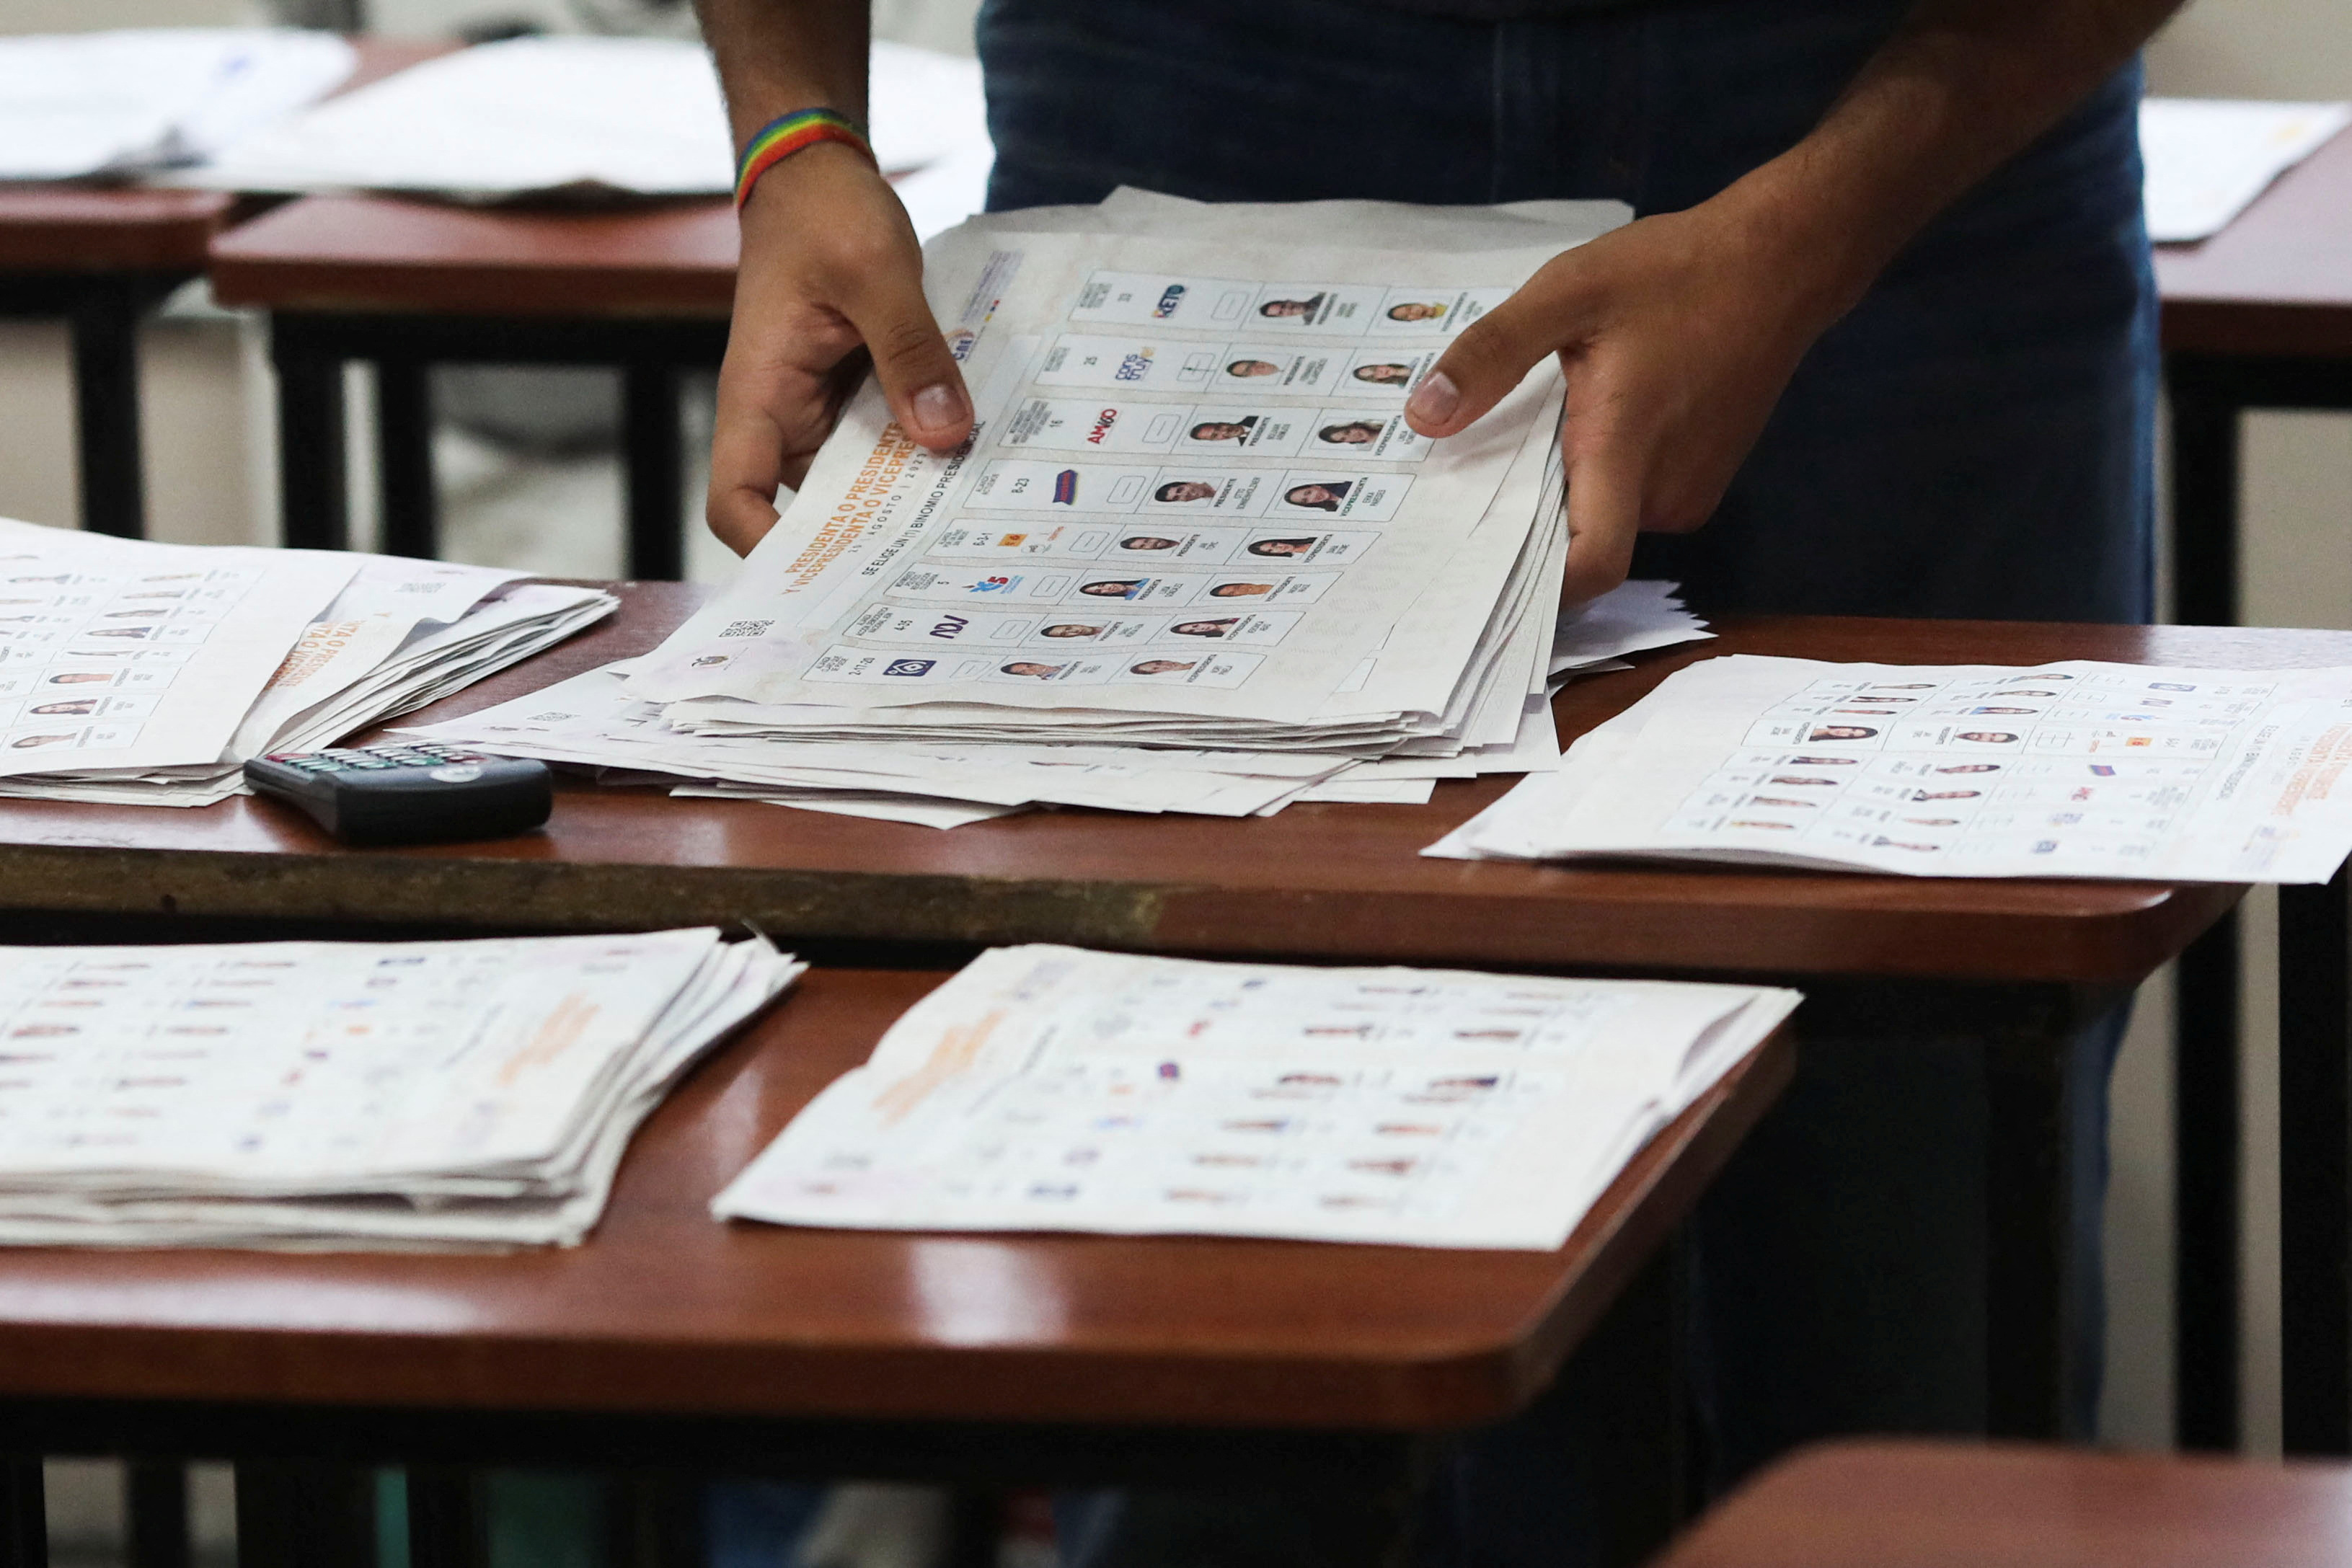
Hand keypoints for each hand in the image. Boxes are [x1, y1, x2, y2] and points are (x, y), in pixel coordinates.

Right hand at [706, 144, 973, 553]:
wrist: (820, 175)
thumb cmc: (826, 214)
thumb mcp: (875, 271)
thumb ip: (909, 351)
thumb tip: (943, 435)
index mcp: (758, 396)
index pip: (735, 500)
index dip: (770, 550)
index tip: (836, 575)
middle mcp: (784, 417)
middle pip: (811, 510)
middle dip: (867, 541)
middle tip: (937, 569)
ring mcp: (822, 411)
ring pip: (860, 482)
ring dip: (908, 498)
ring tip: (969, 531)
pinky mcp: (858, 397)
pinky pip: (889, 442)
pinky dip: (924, 454)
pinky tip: (975, 467)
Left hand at [1404, 194, 1855, 605]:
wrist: (1778, 263)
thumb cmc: (1674, 272)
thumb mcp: (1566, 292)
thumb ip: (1491, 355)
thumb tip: (1422, 416)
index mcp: (1625, 451)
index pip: (1590, 566)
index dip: (1537, 590)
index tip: (1474, 579)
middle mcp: (1664, 490)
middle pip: (1583, 543)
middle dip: (1526, 526)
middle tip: (1462, 493)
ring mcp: (1691, 490)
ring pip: (1606, 519)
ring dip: (1563, 492)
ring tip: (1523, 443)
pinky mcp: (1704, 479)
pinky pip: (1633, 499)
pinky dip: (1599, 476)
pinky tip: (1576, 428)